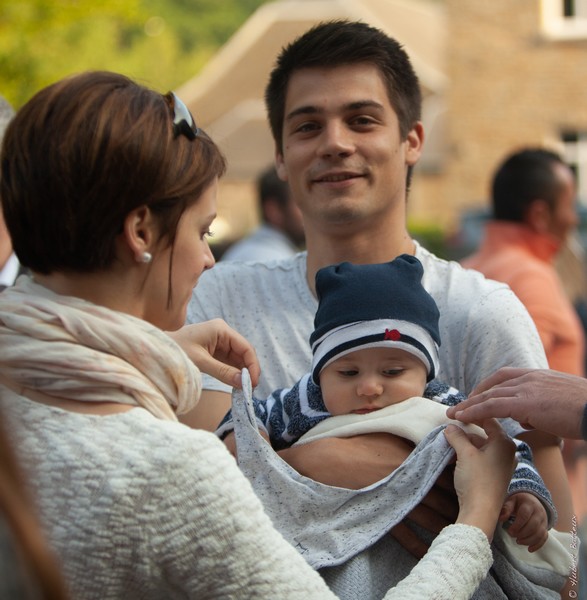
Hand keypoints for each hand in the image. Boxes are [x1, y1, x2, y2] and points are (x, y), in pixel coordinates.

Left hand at [167, 319, 260, 388]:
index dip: (253, 365)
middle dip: (248, 370)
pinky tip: (236, 383)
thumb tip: (243, 383)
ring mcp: (219, 342)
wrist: (157, 349)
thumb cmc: (175, 350)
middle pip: (243, 353)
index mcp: (221, 329)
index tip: (254, 383)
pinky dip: (233, 373)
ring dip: (242, 373)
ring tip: (244, 389)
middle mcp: (223, 333)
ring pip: (238, 358)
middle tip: (250, 389)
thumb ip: (223, 372)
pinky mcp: (214, 350)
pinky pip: (229, 362)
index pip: (245, 347)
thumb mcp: (200, 362)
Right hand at [279, 432, 458, 558]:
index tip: (473, 484)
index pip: (444, 471)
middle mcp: (409, 479)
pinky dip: (419, 545)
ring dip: (446, 525)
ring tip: (460, 532)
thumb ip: (409, 440)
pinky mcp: (385, 514)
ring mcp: (398, 499)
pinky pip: (406, 534)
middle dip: (459, 504)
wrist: (332, 461)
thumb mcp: (387, 435)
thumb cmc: (358, 444)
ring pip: (430, 517)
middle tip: (474, 511)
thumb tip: (427, 439)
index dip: (460, 479)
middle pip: (442, 496)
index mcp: (411, 458)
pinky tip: (430, 551)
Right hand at [444, 419, 515, 540]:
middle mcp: (508, 451)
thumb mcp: (465, 453)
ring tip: (450, 442)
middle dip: (466, 429)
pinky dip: (470, 453)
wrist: (481, 512)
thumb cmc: (476, 479)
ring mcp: (503, 463)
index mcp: (505, 442)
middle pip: (485, 431)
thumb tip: (451, 427)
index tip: (452, 413)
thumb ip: (457, 436)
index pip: (488, 418)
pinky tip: (457, 455)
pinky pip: (483, 456)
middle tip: (449, 426)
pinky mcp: (496, 474)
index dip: (469, 413)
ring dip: (466, 442)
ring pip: (482, 444)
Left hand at [446, 367, 586, 439]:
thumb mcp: (560, 402)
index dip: (487, 386)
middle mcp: (529, 378)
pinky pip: (492, 406)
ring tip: (455, 415)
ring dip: (469, 405)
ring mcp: (527, 389)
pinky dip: (475, 411)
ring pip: (489, 396)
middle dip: (473, 397)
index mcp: (537, 375)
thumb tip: (525, 418)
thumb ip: (540, 407)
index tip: (476, 395)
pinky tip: (464, 418)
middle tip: (458, 407)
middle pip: (492, 386)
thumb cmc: (586, 410)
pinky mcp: (526, 403)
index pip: (504, 376)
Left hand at [500, 492, 547, 551]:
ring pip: (539, 534)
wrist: (533, 500)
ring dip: (528, 540)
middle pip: (533, 526)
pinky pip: (544, 538)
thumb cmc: (519, 502)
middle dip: (522, 534)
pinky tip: (529, 549)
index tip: (510, 531)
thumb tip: (501, 519)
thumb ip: (506, 508)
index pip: (525, 515)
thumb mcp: (511, 500)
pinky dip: (537, 545)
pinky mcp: (545, 528)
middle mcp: (539, 513)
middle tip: (512, 536)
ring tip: (518, 541)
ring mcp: (544, 521)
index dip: (517, 525)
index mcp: (529, 504)